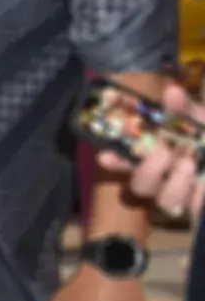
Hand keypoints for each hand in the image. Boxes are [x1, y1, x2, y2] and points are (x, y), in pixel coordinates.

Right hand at [97, 81, 204, 218]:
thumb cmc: (204, 133)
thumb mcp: (198, 118)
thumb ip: (184, 109)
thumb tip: (171, 92)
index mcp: (154, 157)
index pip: (124, 162)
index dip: (114, 162)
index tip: (105, 156)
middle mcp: (163, 180)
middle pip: (140, 186)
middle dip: (150, 170)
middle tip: (165, 151)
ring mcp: (181, 195)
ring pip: (165, 201)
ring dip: (176, 183)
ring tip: (190, 164)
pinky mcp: (196, 205)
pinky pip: (193, 208)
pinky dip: (197, 196)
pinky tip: (203, 183)